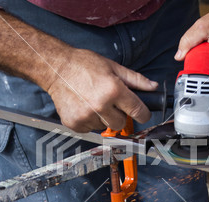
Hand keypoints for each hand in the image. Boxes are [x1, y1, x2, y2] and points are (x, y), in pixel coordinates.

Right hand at [0, 11, 156, 132]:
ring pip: (105, 127)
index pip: (137, 111)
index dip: (144, 114)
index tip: (143, 114)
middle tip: (112, 103)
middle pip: (122, 123)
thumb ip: (135, 80)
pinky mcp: (75, 124)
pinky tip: (85, 107)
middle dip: (120, 115)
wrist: (56, 68)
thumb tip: (152, 87)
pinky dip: (90, 121)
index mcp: (113, 90)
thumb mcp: (113, 67)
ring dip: (104, 118)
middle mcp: (100, 105)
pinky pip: (91, 129)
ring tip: (95, 102)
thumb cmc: (83, 65)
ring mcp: (86, 117)